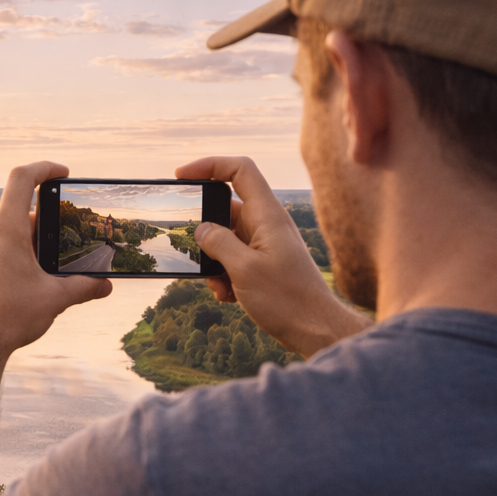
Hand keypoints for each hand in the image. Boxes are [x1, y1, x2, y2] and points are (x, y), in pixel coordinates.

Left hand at [0, 161, 112, 357]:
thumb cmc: (7, 319)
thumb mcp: (54, 299)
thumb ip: (83, 287)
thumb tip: (105, 285)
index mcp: (4, 229)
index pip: (22, 179)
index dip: (44, 168)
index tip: (62, 173)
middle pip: (17, 211)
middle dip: (43, 223)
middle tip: (63, 241)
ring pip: (3, 230)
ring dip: (26, 241)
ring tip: (44, 267)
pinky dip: (9, 253)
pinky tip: (23, 279)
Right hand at [176, 156, 369, 357]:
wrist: (315, 330)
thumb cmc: (288, 300)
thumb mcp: (243, 270)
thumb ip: (218, 243)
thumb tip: (201, 229)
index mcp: (267, 215)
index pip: (239, 170)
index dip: (209, 165)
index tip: (181, 175)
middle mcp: (267, 224)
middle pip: (225, 208)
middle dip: (205, 232)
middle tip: (196, 254)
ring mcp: (266, 244)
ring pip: (225, 239)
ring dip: (214, 261)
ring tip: (219, 285)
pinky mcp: (264, 263)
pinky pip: (234, 258)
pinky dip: (224, 275)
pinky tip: (229, 295)